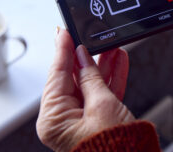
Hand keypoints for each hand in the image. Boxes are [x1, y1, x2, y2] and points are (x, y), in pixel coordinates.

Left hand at [36, 28, 133, 150]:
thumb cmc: (115, 149)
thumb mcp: (102, 105)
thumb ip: (91, 77)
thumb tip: (82, 56)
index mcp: (53, 120)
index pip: (56, 75)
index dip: (63, 50)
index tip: (64, 31)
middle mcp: (63, 121)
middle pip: (72, 78)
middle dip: (86, 56)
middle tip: (90, 35)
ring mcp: (79, 122)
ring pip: (89, 84)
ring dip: (102, 65)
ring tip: (112, 46)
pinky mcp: (96, 122)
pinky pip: (100, 95)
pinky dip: (110, 80)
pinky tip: (118, 62)